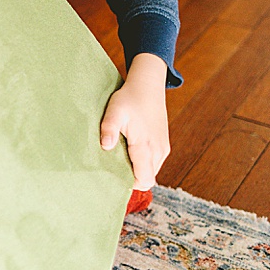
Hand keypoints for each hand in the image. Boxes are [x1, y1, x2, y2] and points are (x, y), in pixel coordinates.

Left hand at [99, 53, 169, 190]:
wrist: (148, 85)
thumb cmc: (130, 98)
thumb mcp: (115, 110)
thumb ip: (109, 129)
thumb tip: (105, 147)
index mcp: (146, 146)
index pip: (144, 180)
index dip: (130, 184)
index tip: (114, 176)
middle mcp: (158, 151)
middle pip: (148, 179)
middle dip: (132, 177)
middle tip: (114, 166)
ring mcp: (163, 148)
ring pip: (151, 172)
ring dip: (138, 169)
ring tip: (121, 156)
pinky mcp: (164, 145)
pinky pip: (154, 163)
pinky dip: (143, 162)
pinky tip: (130, 150)